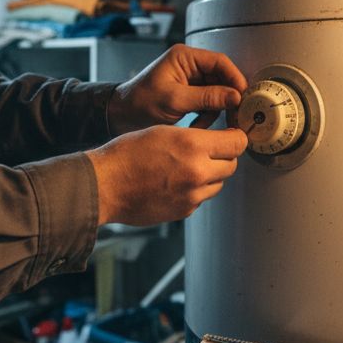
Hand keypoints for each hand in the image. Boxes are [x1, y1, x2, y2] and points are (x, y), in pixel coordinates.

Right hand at [86, 125, 247, 224]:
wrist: (104, 185)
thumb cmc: (127, 154)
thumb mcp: (164, 131)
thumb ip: (197, 137)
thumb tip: (221, 142)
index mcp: (193, 146)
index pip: (238, 142)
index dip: (235, 137)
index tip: (230, 135)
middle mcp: (198, 172)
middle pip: (232, 165)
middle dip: (224, 156)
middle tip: (208, 150)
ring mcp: (192, 195)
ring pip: (219, 183)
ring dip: (211, 175)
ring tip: (186, 167)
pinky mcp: (184, 211)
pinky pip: (201, 198)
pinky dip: (195, 190)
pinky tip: (174, 182)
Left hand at [108, 44, 247, 133]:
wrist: (120, 117)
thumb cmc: (139, 103)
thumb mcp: (174, 100)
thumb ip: (206, 97)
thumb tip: (234, 96)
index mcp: (184, 58)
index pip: (220, 62)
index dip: (235, 78)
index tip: (243, 96)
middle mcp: (189, 66)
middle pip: (222, 78)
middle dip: (226, 98)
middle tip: (233, 115)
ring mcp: (190, 81)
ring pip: (217, 93)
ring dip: (214, 111)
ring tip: (202, 124)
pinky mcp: (189, 96)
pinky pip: (208, 104)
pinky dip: (206, 116)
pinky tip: (196, 126)